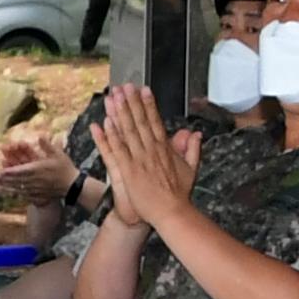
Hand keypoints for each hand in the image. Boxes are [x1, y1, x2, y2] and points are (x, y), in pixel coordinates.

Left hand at [0, 127, 64, 199]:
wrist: (72, 186)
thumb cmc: (65, 168)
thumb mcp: (58, 154)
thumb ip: (47, 145)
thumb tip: (40, 135)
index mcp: (37, 169)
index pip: (20, 170)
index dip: (9, 171)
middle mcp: (33, 180)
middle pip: (15, 180)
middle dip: (2, 179)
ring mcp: (34, 188)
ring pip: (16, 187)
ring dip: (4, 186)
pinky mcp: (36, 194)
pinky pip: (21, 193)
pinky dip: (12, 192)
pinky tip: (5, 192)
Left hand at [91, 86, 197, 232]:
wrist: (171, 212)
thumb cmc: (178, 194)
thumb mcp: (190, 168)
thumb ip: (192, 149)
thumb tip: (195, 133)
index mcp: (165, 149)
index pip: (155, 121)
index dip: (148, 104)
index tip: (143, 89)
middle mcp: (151, 150)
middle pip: (139, 121)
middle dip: (131, 102)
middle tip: (124, 86)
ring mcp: (139, 160)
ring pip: (127, 132)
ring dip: (119, 113)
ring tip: (112, 97)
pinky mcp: (128, 171)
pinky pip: (116, 150)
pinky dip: (109, 136)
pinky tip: (103, 123)